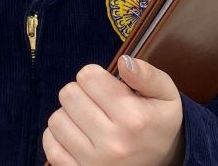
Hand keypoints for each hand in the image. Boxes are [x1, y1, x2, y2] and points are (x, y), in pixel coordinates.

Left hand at [43, 56, 184, 165]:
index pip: (88, 76)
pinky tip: (76, 134)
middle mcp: (113, 142)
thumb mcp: (166, 95)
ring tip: (87, 118)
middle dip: (80, 92)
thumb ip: (147, 75)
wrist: (162, 164)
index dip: (94, 76)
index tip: (104, 85)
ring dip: (69, 114)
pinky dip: (58, 136)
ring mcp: (94, 162)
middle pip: (69, 94)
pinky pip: (51, 146)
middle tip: (95, 101)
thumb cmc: (159, 124)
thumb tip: (124, 61)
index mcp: (133, 117)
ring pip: (57, 119)